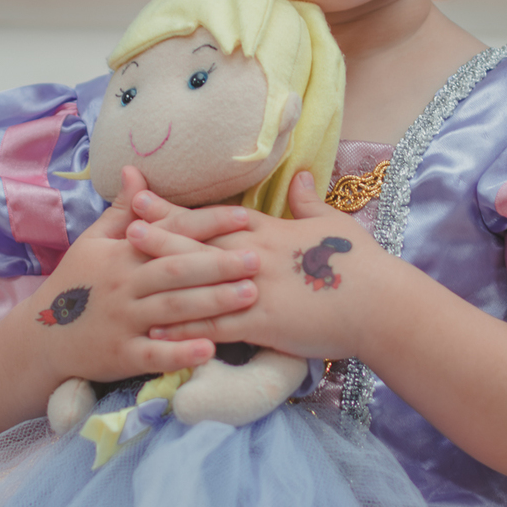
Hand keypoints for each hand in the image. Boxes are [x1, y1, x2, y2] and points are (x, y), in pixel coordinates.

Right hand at [25, 167, 265, 383]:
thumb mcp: (92, 243)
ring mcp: (123, 322)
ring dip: (212, 303)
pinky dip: (181, 352)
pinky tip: (211, 349)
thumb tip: (135, 170)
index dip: (207, 223)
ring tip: (250, 295)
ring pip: (172, 310)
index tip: (244, 216)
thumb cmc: (75, 285)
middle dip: (219, 263)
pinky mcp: (121, 356)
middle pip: (177, 271)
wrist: (39, 338)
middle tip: (257, 258)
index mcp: (122, 254)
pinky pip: (155, 355)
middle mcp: (124, 285)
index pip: (170, 232)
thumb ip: (121, 211)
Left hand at [134, 170, 387, 363]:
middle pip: (200, 241)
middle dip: (161, 231)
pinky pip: (215, 325)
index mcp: (271, 232)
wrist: (381, 304)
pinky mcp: (262, 323)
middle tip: (125, 221)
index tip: (150, 196)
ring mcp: (256, 289)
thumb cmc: (362, 264)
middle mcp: (257, 256)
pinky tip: (158, 330)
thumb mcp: (334, 224)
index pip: (217, 217)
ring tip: (126, 270)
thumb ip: (309, 203)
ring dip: (162, 275)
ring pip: (200, 280)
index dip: (181, 207)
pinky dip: (185, 327)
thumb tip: (300, 176)